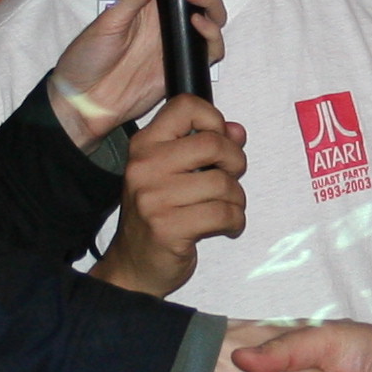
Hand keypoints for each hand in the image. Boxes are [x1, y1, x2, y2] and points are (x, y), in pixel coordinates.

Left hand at [44, 0, 225, 144]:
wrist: (84, 100)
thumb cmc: (88, 57)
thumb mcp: (110, 20)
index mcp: (152, 2)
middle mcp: (171, 18)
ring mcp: (180, 41)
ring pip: (215, 16)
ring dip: (212, 1)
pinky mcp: (184, 64)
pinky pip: (212, 48)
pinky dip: (212, 34)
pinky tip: (199, 24)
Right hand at [91, 95, 246, 295]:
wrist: (134, 265)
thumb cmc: (159, 215)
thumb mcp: (175, 173)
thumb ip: (205, 146)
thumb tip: (237, 131)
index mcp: (144, 145)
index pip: (185, 106)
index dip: (213, 120)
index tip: (218, 142)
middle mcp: (144, 166)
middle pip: (213, 143)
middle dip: (235, 162)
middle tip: (232, 178)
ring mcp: (153, 198)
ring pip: (223, 183)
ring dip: (237, 198)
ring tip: (227, 208)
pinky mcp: (167, 228)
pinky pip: (223, 213)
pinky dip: (235, 220)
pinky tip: (226, 225)